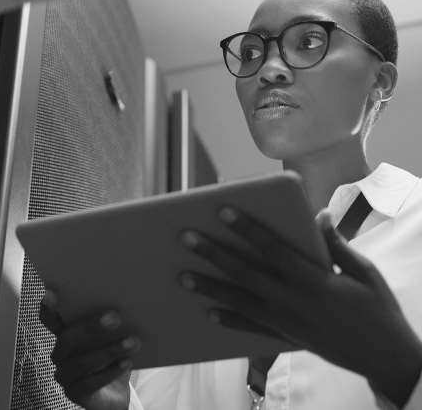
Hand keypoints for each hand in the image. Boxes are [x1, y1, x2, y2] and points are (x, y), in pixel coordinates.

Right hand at [39, 290, 139, 409]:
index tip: (51, 293)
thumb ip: (109, 322)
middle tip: (115, 318)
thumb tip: (125, 303)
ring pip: (80, 362)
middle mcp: (60, 354)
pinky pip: (90, 383)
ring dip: (108, 350)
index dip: (48, 308)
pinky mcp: (75, 394)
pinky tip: (126, 362)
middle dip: (90, 327)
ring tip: (132, 342)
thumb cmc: (110, 357)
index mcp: (64, 334)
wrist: (115, 393)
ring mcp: (65, 375)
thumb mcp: (110, 337)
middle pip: (67, 338)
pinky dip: (110, 371)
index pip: (50, 320)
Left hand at [177, 207, 421, 407]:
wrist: (386, 357)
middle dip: (213, 253)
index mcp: (313, 280)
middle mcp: (293, 301)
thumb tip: (318, 214)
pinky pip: (250, 328)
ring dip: (209, 287)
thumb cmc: (378, 309)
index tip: (223, 210)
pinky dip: (228, 321)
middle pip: (245, 273)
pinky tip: (206, 313)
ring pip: (239, 301)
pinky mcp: (284, 337)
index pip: (272, 248)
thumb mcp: (364, 272)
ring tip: (182, 276)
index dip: (247, 228)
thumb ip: (336, 244)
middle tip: (186, 237)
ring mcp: (285, 322)